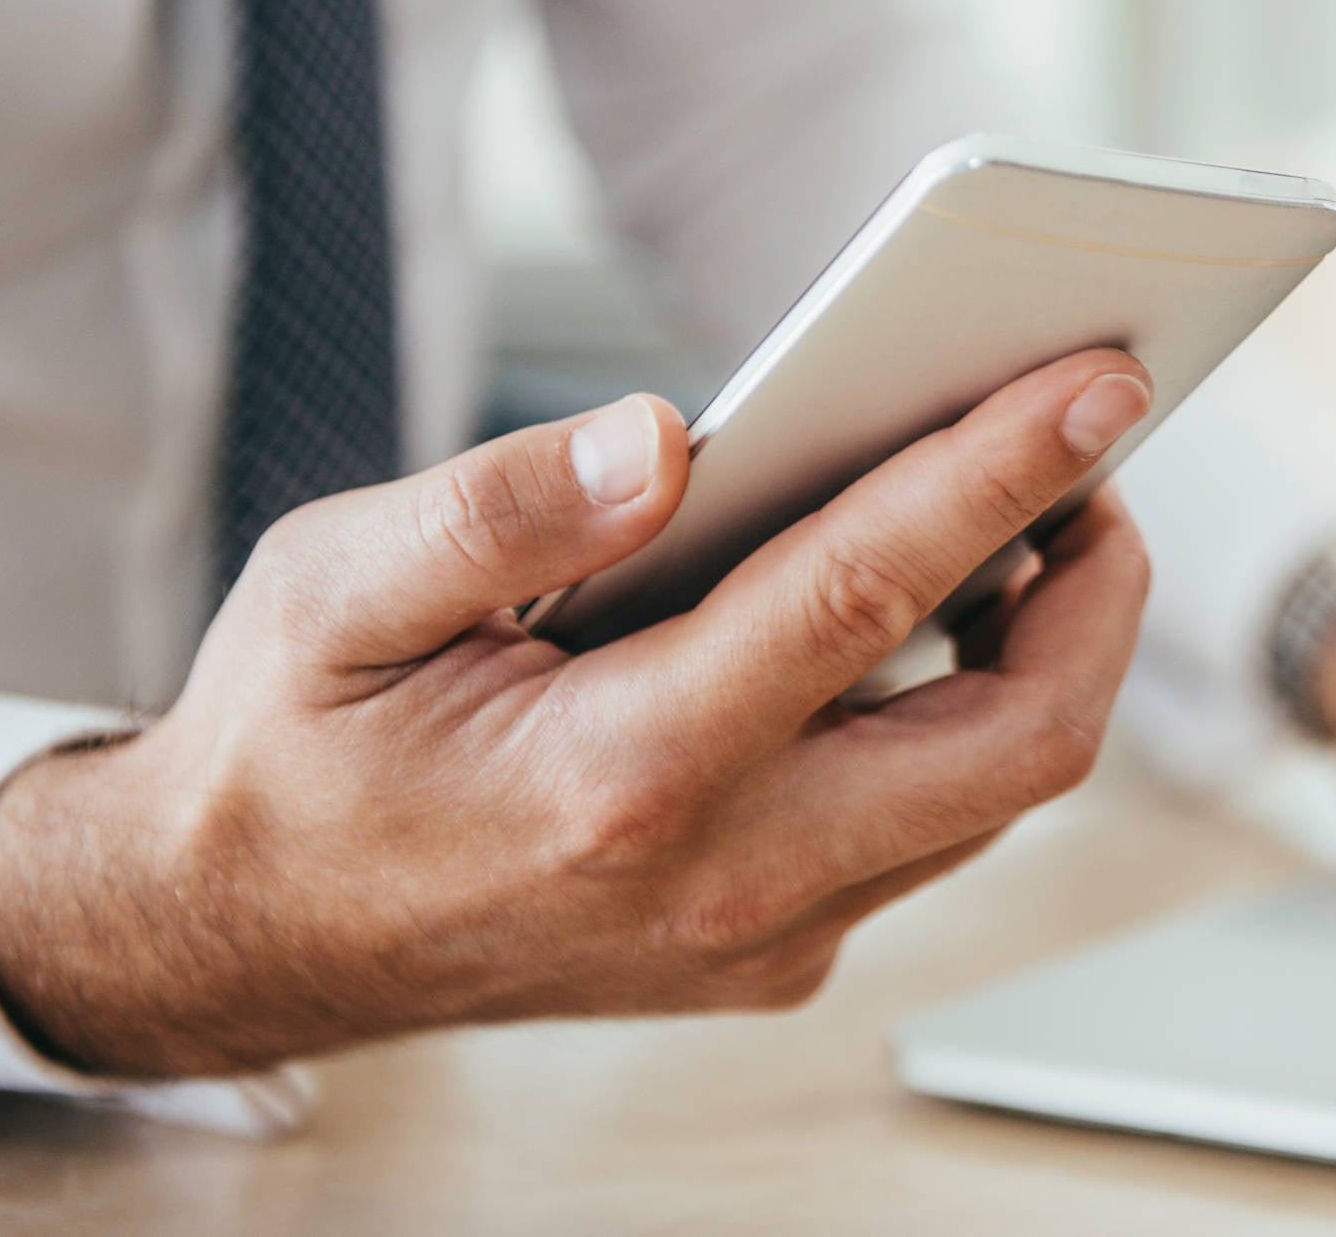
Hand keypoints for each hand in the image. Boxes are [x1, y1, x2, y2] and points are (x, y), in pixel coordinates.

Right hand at [0, 351, 1154, 1077]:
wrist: (236, 943)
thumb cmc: (290, 751)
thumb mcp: (334, 593)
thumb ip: (502, 508)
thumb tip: (663, 433)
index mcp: (621, 774)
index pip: (865, 599)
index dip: (999, 477)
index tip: (1099, 380)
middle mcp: (724, 879)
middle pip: (1015, 743)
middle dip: (1099, 594)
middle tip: (1097, 463)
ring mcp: (762, 938)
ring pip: (994, 798)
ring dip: (1049, 658)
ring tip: (1039, 520)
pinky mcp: (772, 955)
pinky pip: (931, 833)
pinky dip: (973, 720)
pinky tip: (944, 619)